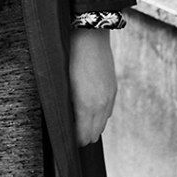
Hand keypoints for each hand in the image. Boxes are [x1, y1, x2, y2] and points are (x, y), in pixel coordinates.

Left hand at [69, 28, 116, 146]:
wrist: (90, 36)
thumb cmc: (70, 57)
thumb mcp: (63, 83)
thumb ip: (67, 105)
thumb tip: (66, 119)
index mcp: (87, 106)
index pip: (83, 135)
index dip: (74, 140)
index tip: (66, 139)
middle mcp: (102, 105)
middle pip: (95, 133)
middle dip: (83, 136)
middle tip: (71, 133)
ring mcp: (109, 97)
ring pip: (103, 123)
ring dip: (93, 126)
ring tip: (80, 122)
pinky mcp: (113, 89)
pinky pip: (108, 111)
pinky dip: (100, 115)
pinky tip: (91, 110)